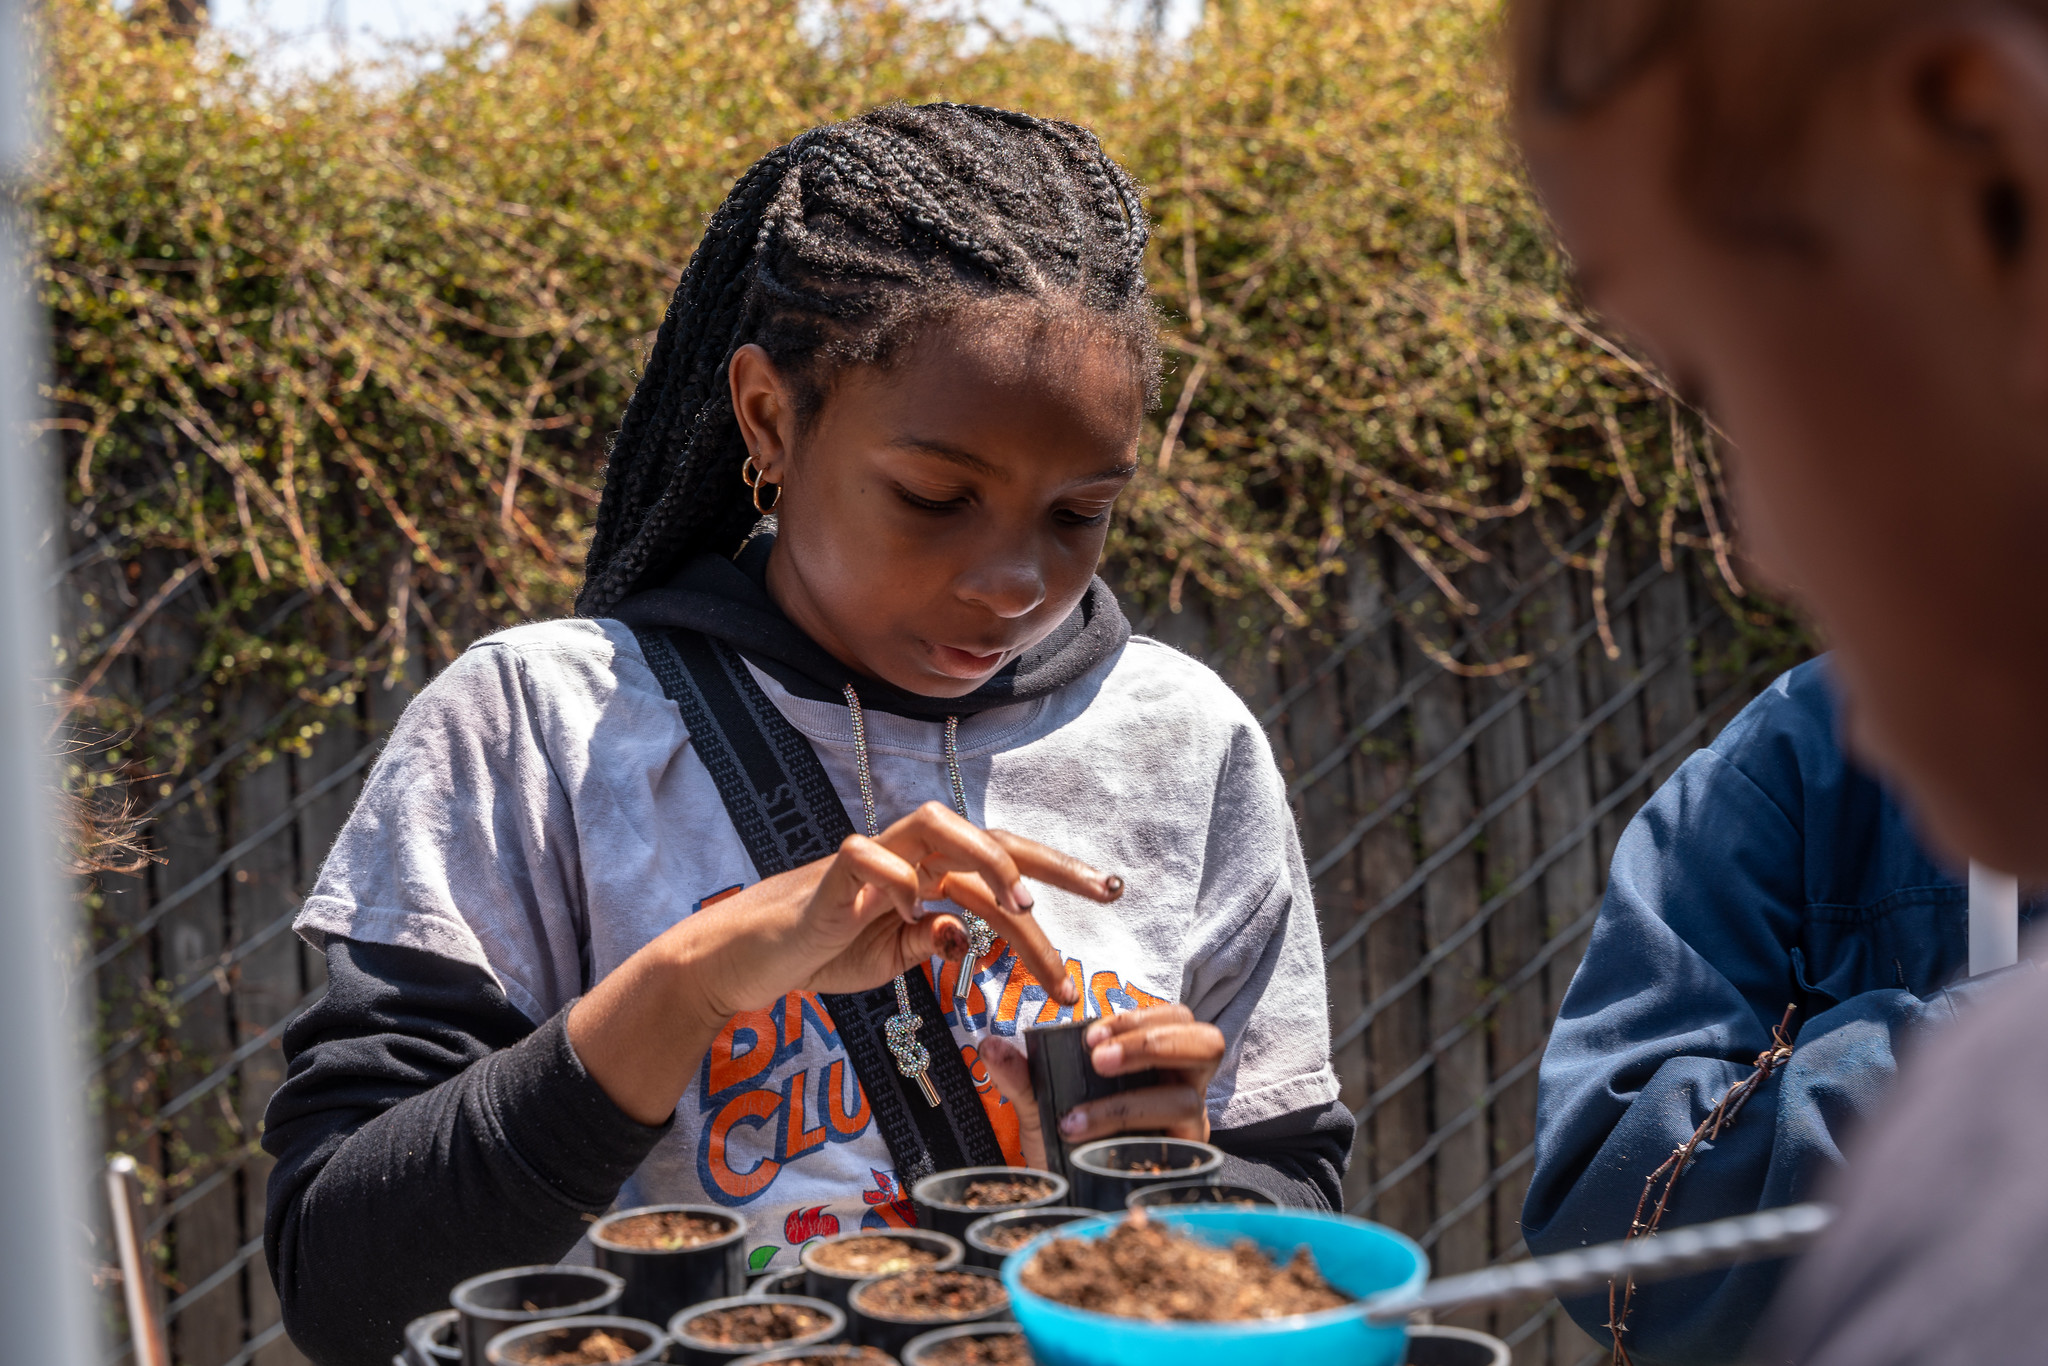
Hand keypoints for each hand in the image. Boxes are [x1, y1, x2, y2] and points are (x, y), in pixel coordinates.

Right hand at [700, 800, 1113, 1013]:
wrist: (753, 958)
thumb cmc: (824, 950)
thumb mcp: (894, 959)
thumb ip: (933, 944)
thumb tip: (967, 938)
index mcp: (932, 875)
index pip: (1004, 870)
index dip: (1057, 879)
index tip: (1109, 895)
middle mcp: (910, 855)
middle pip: (989, 839)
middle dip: (1048, 863)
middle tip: (1100, 890)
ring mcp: (873, 857)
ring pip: (938, 826)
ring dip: (985, 861)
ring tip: (1017, 904)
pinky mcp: (833, 873)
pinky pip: (869, 857)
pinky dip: (897, 880)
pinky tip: (914, 910)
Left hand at [980, 1004, 1224, 1167]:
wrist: (1065, 1202)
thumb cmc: (1066, 1144)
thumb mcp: (1039, 1106)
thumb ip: (1020, 1075)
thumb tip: (990, 1046)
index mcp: (1159, 1059)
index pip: (1176, 1018)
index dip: (1138, 1018)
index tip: (1090, 1035)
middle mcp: (1183, 1087)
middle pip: (1208, 1043)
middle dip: (1152, 1043)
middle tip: (1099, 1059)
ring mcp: (1190, 1127)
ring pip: (1188, 1098)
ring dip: (1128, 1102)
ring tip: (1077, 1117)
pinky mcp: (1186, 1164)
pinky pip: (1175, 1147)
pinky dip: (1126, 1139)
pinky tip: (1084, 1142)